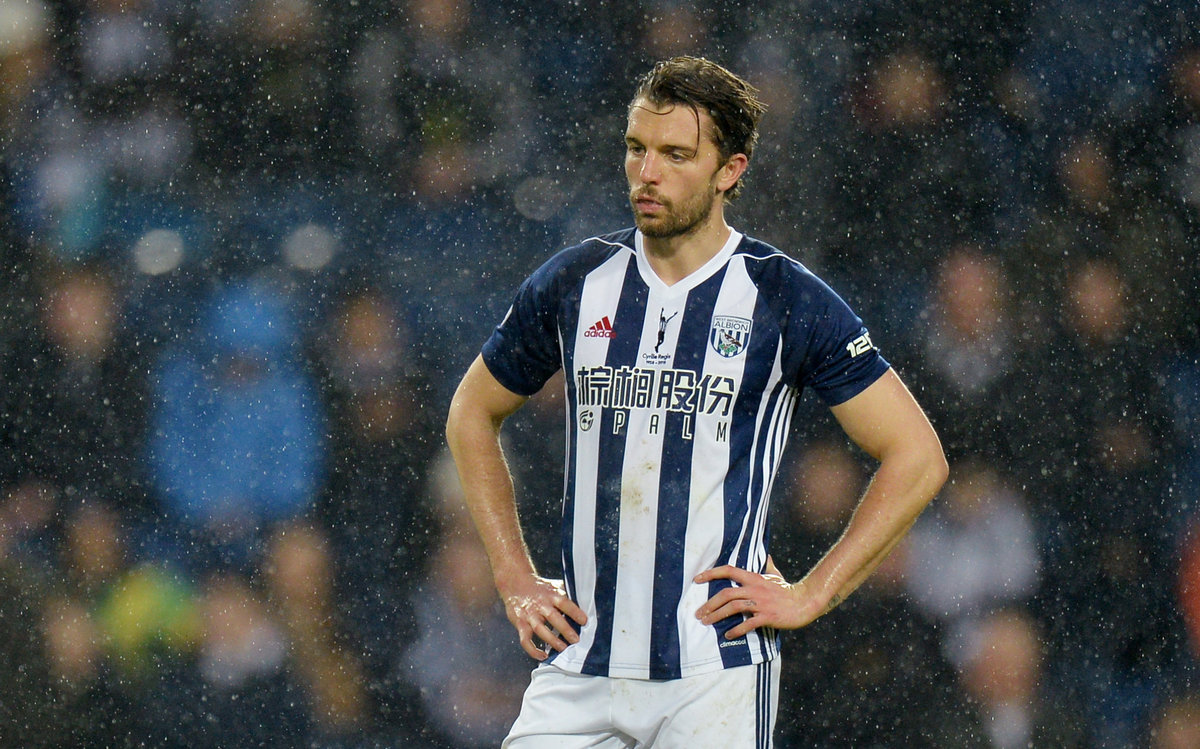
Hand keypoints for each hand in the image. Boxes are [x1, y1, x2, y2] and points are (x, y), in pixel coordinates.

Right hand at [499, 574, 587, 660]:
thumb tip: (585, 601)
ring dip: (552, 640)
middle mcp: (540, 605)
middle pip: (553, 617)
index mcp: (551, 595)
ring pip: (540, 629)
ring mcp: (529, 615)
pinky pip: (525, 640)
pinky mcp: (520, 624)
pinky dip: (533, 650)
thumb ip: (567, 594)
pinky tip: (542, 656)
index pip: (564, 603)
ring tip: (563, 648)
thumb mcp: (554, 586)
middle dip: (565, 630)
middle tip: (576, 640)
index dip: (574, 612)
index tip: (584, 621)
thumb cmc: (539, 587)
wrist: (515, 583)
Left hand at [693, 556, 824, 639]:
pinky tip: (728, 635)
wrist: (804, 602)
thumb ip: (768, 565)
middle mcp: (754, 588)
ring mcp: (760, 603)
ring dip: (717, 615)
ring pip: (733, 607)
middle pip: (726, 593)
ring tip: (706, 622)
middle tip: (698, 613)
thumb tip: (766, 556)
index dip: (711, 573)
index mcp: (753, 578)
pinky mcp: (767, 616)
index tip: (696, 579)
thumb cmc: (788, 589)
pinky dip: (736, 630)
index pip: (728, 570)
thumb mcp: (775, 574)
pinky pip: (748, 624)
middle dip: (709, 603)